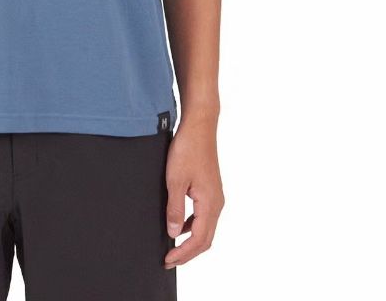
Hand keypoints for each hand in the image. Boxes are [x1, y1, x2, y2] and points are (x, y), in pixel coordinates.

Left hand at [163, 119, 224, 269]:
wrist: (199, 127)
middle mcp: (217, 203)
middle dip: (188, 252)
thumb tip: (174, 233)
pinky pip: (204, 216)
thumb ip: (175, 208)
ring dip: (191, 240)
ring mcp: (215, 196)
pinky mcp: (211, 189)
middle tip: (170, 260)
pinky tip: (180, 224)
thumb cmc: (188, 149)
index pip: (199, 240)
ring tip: (174, 246)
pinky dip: (193, 226)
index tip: (168, 260)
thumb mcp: (175, 180)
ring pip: (206, 228)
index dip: (184, 254)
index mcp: (210, 204)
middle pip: (206, 239)